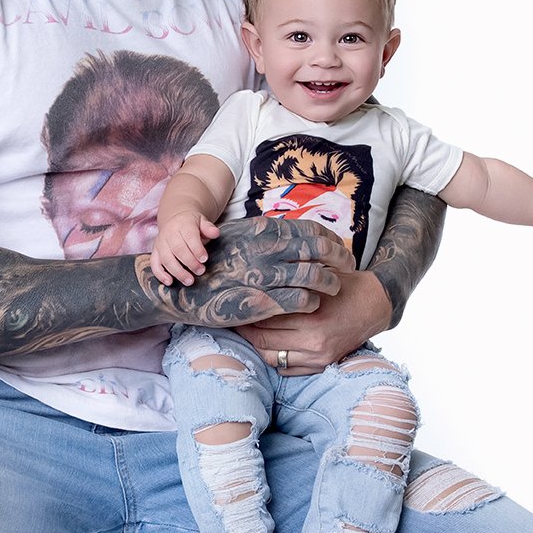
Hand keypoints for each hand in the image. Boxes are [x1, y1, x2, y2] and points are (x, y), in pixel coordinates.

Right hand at [139, 215, 352, 326]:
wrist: (184, 290)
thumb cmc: (213, 264)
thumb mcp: (239, 238)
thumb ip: (265, 235)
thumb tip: (293, 233)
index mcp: (264, 230)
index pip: (312, 229)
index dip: (332, 240)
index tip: (340, 249)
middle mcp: (268, 249)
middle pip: (320, 250)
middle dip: (340, 259)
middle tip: (348, 269)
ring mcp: (265, 276)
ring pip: (315, 276)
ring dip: (330, 283)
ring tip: (334, 288)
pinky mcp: (263, 302)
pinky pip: (300, 300)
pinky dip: (313, 301)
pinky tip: (313, 303)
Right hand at [150, 211, 218, 286]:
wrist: (174, 220)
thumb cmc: (191, 225)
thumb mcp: (202, 221)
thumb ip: (208, 228)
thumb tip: (216, 233)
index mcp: (183, 225)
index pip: (189, 237)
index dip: (197, 249)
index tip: (204, 259)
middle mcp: (169, 234)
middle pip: (178, 249)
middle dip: (190, 262)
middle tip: (200, 271)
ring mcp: (160, 244)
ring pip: (166, 259)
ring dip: (178, 272)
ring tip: (189, 281)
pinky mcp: (155, 252)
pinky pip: (154, 264)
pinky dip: (160, 274)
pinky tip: (170, 282)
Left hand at [233, 267, 391, 373]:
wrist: (375, 305)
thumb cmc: (345, 286)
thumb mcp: (319, 277)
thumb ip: (292, 283)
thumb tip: (256, 281)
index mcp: (313, 317)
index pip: (266, 319)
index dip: (247, 313)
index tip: (236, 305)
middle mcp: (314, 342)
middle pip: (264, 340)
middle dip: (245, 330)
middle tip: (235, 319)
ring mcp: (318, 357)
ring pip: (271, 358)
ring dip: (256, 346)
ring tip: (247, 332)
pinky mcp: (322, 365)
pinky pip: (286, 369)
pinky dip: (273, 359)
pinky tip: (266, 345)